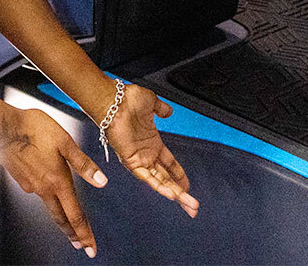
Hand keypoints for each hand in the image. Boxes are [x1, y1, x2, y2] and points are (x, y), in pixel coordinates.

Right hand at [0, 106, 109, 256]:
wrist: (1, 127)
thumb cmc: (32, 129)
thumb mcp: (65, 142)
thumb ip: (83, 163)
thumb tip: (101, 181)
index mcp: (57, 181)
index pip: (75, 215)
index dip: (84, 233)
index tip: (90, 248)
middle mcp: (43, 188)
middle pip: (61, 218)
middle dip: (72, 234)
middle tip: (81, 245)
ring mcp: (30, 185)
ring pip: (49, 207)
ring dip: (61, 218)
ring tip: (67, 223)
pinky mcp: (21, 179)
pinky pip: (38, 192)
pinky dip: (47, 197)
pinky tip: (49, 190)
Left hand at [103, 84, 198, 216]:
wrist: (114, 100)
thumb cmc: (128, 99)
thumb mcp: (152, 103)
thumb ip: (162, 109)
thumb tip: (168, 111)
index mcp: (153, 143)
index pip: (169, 164)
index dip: (179, 175)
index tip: (188, 186)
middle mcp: (147, 154)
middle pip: (167, 179)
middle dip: (181, 193)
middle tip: (193, 206)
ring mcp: (140, 158)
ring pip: (160, 182)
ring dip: (175, 194)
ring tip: (188, 206)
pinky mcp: (131, 160)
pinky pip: (147, 177)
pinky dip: (158, 186)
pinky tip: (170, 194)